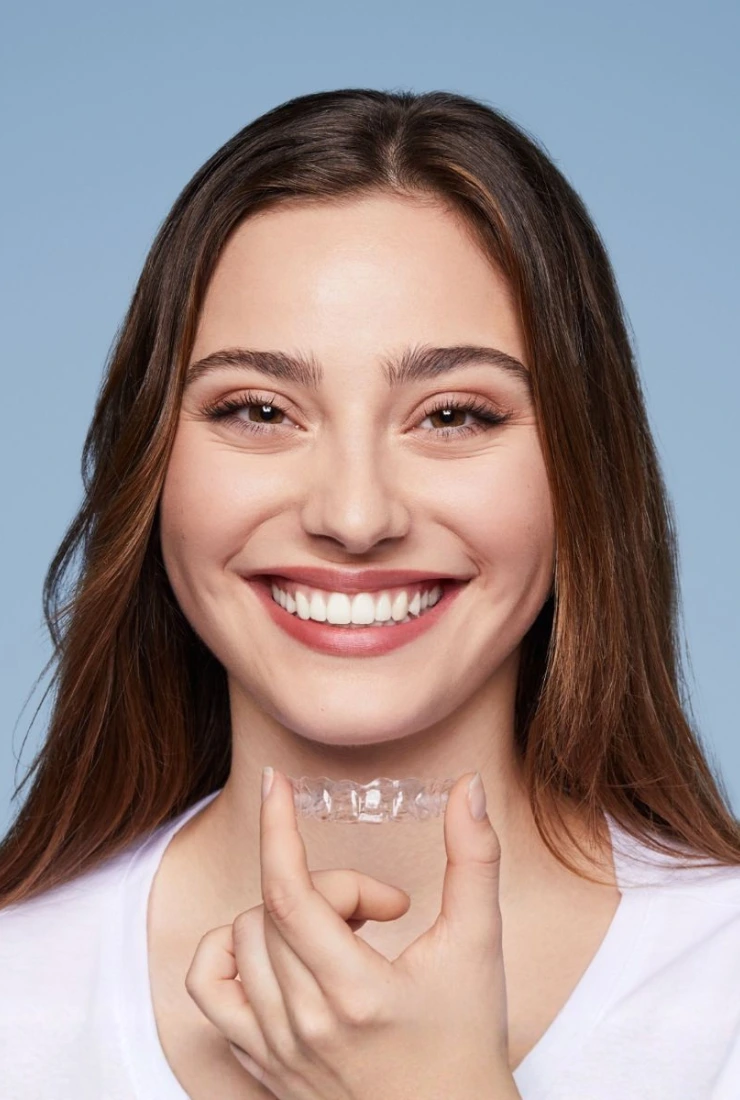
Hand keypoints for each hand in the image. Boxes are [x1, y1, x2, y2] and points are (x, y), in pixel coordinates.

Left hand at [185, 768, 516, 1099]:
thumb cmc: (468, 1042)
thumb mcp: (479, 945)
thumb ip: (474, 860)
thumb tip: (466, 788)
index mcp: (356, 993)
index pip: (290, 891)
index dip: (278, 828)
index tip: (276, 784)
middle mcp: (303, 1025)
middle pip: (276, 908)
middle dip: (331, 886)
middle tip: (381, 909)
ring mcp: (274, 1049)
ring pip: (243, 940)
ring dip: (289, 915)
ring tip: (342, 935)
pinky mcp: (260, 1065)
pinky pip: (210, 992)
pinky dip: (231, 953)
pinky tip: (278, 950)